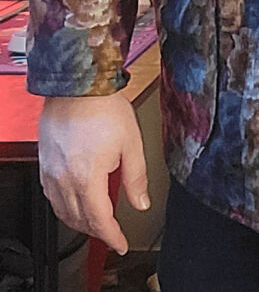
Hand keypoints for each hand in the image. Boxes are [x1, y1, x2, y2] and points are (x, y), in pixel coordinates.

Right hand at [38, 92, 149, 254]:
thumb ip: (136, 177)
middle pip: (80, 219)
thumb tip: (141, 201)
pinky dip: (64, 206)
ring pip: (63, 211)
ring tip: (95, 222)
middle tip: (111, 233)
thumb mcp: (131, 142)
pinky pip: (51, 196)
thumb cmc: (103, 108)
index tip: (120, 243)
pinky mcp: (45, 163)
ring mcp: (51, 172)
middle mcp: (65, 179)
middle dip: (97, 230)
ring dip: (79, 221)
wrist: (78, 86)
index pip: (99, 220)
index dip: (112, 236)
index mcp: (87, 177)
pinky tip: (73, 202)